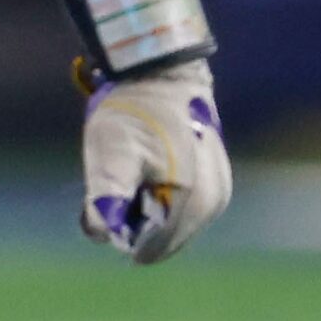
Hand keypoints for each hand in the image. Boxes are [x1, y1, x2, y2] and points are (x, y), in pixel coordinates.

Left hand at [82, 61, 230, 262]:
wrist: (163, 74)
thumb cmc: (134, 110)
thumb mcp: (111, 148)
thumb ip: (107, 193)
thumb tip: (101, 233)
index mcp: (192, 201)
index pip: (151, 246)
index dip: (120, 232)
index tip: (101, 205)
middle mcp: (213, 204)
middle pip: (164, 237)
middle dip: (133, 222)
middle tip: (113, 185)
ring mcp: (220, 194)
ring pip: (173, 224)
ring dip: (147, 210)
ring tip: (131, 173)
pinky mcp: (217, 183)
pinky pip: (183, 209)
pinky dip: (161, 200)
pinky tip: (147, 173)